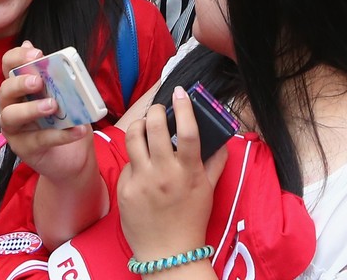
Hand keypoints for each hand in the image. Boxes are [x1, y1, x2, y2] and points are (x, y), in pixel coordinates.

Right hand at [0, 42, 96, 184]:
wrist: (73, 155)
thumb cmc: (63, 119)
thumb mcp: (65, 95)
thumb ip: (56, 77)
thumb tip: (51, 57)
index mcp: (19, 87)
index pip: (8, 65)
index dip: (18, 57)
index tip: (37, 54)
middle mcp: (10, 105)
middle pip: (5, 90)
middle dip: (20, 83)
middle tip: (38, 82)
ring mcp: (14, 128)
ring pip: (11, 116)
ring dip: (31, 109)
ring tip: (53, 106)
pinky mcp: (23, 148)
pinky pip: (38, 140)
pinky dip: (60, 135)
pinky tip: (78, 129)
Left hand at [116, 88, 227, 261]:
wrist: (167, 253)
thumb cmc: (191, 220)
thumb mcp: (208, 190)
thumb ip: (215, 162)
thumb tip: (221, 138)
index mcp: (188, 172)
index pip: (187, 131)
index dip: (184, 107)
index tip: (180, 92)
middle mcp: (163, 173)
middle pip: (153, 126)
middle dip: (155, 110)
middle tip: (159, 110)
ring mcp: (141, 181)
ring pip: (133, 137)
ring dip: (139, 125)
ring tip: (144, 125)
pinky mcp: (124, 189)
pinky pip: (127, 163)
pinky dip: (134, 158)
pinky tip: (141, 164)